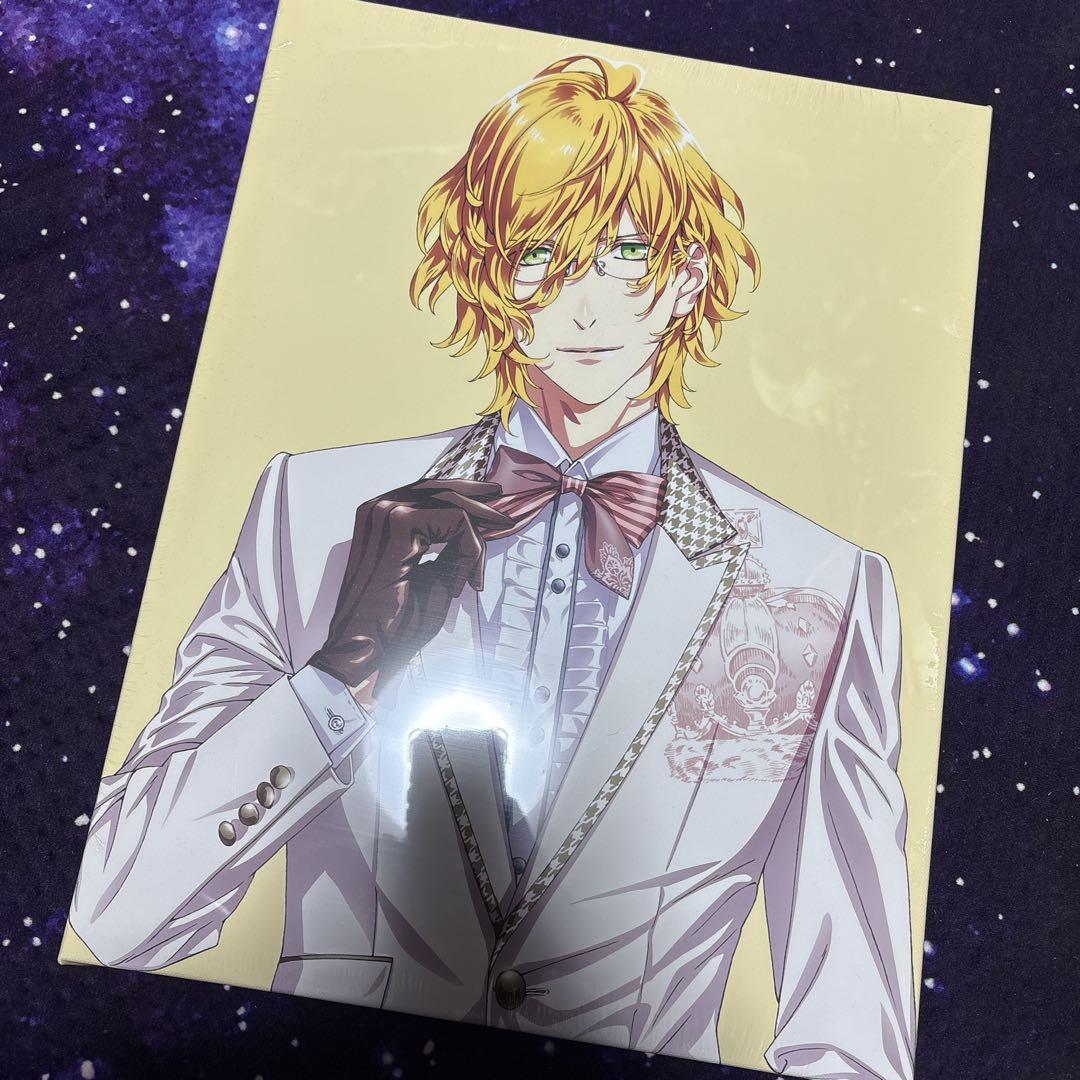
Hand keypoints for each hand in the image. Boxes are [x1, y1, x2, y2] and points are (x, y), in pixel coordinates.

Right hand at [308, 478, 512, 698]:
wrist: (368, 649)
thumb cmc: (396, 621)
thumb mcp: (433, 576)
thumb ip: (452, 549)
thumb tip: (477, 529)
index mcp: (379, 517)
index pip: (428, 493)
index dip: (463, 507)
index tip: (481, 543)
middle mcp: (379, 507)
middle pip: (442, 489)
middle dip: (479, 503)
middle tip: (505, 518)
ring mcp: (387, 512)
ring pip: (454, 506)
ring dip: (475, 539)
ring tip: (481, 567)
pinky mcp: (400, 525)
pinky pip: (456, 522)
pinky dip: (470, 549)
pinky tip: (466, 581)